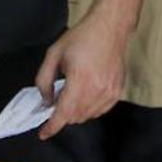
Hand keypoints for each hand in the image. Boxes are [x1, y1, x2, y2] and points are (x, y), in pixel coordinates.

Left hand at [33, 13, 128, 138]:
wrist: (109, 28)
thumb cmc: (82, 37)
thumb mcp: (53, 54)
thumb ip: (44, 80)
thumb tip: (45, 101)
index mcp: (80, 80)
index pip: (64, 113)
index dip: (52, 127)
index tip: (44, 133)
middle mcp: (97, 89)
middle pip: (75, 117)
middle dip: (61, 114)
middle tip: (55, 99)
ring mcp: (109, 92)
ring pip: (87, 116)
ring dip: (75, 112)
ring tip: (71, 93)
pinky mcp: (117, 92)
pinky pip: (99, 111)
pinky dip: (88, 109)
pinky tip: (84, 95)